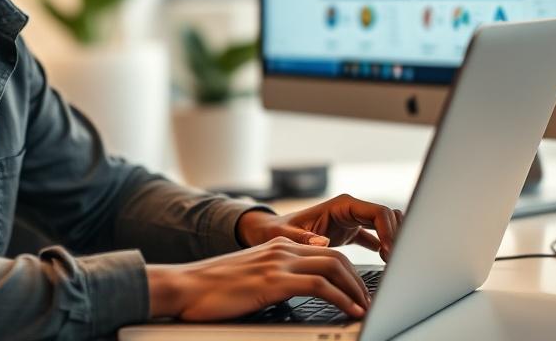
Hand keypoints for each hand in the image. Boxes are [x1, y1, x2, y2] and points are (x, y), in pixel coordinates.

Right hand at [146, 237, 369, 320]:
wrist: (185, 286)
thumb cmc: (213, 288)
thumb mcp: (252, 275)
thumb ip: (276, 275)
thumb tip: (299, 289)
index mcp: (277, 245)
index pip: (325, 251)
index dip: (349, 270)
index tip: (360, 289)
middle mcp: (281, 248)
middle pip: (336, 256)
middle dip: (359, 279)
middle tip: (371, 300)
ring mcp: (278, 262)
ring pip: (334, 266)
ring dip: (356, 288)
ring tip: (367, 307)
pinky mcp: (273, 280)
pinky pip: (319, 286)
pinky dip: (342, 298)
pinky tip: (351, 311)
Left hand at [236, 194, 403, 260]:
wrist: (272, 232)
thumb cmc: (277, 231)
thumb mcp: (286, 235)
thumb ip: (303, 238)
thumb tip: (322, 242)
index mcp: (340, 205)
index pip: (377, 212)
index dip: (390, 231)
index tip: (391, 252)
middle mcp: (350, 209)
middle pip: (387, 217)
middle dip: (396, 236)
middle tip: (396, 262)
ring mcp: (352, 220)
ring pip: (385, 224)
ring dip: (393, 239)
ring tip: (392, 263)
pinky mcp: (352, 232)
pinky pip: (377, 236)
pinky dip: (385, 247)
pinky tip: (385, 262)